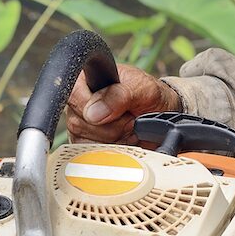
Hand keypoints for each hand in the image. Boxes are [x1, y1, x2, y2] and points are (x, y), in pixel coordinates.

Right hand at [65, 65, 181, 143]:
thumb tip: (94, 112)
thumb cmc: (151, 98)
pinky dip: (112, 151)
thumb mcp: (143, 89)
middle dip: (111, 126)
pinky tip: (123, 141)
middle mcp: (80, 104)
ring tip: (128, 128)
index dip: (92, 106)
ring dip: (114, 139)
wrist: (161, 119)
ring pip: (85, 141)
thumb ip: (120, 95)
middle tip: (129, 118)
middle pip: (79, 123)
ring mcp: (81, 126)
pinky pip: (90, 155)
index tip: (114, 111)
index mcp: (88, 80)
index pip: (73, 94)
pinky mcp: (85, 145)